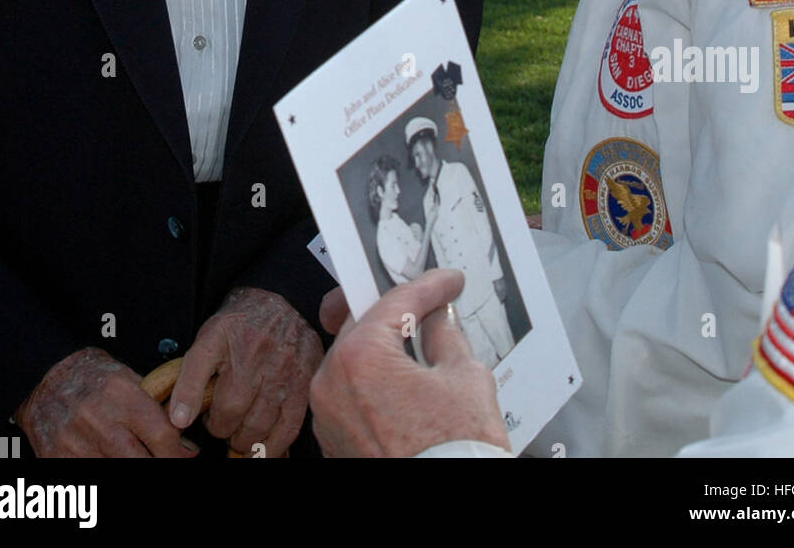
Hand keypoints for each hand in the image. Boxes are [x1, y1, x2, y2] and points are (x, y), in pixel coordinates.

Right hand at [15, 348, 198, 457]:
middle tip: (167, 460)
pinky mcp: (58, 459)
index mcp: (120, 394)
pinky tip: (113, 459)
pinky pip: (90, 476)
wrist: (44, 377)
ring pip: (118, 470)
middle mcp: (99, 420)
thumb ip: (152, 404)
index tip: (187, 454)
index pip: (162, 434)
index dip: (179, 451)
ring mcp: (76, 444)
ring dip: (135, 467)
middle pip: (142, 461)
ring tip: (141, 457)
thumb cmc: (89, 374)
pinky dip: (106, 469)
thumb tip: (181, 433)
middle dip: (161, 463)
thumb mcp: (126, 376)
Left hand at [168, 287, 322, 456]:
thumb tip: (179, 420)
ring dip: (248, 439)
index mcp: (233, 348)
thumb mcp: (207, 339)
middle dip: (227, 431)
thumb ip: (189, 380)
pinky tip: (264, 445)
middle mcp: (262, 360)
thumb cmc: (241, 324)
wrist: (282, 302)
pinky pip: (290, 426)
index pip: (220, 406)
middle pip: (239, 418)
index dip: (210, 421)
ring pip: (262, 426)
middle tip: (226, 424)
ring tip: (242, 433)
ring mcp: (286, 373)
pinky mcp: (305, 382)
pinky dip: (276, 444)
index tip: (208, 417)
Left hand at [310, 268, 509, 457]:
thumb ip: (446, 335)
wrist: (446, 510)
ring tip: (417, 339)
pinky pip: (350, 391)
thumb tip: (438, 319)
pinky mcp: (334, 440)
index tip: (446, 282)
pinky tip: (402, 378)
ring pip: (354, 357)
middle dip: (397, 311)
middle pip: (365, 323)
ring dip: (383, 345)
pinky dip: (373, 379)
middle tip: (427, 302)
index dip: (429, 286)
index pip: (397, 302)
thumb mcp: (465, 378)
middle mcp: (332, 382)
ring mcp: (328, 414)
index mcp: (361, 357)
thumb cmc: (453, 453)